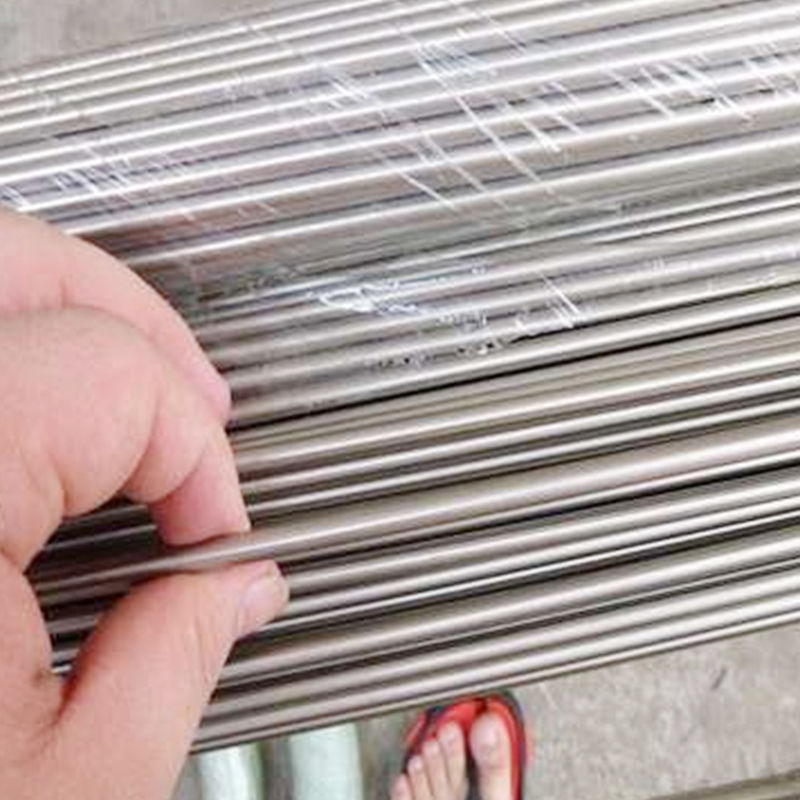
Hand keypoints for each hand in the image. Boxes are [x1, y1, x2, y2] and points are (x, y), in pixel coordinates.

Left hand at [0, 210, 287, 798]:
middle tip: (196, 394)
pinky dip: (9, 368)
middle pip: (10, 263)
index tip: (216, 534)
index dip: (196, 453)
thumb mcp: (71, 790)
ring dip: (63, 319)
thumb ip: (178, 658)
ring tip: (123, 390)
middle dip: (132, 318)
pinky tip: (42, 431)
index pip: (113, 377)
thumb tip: (241, 584)